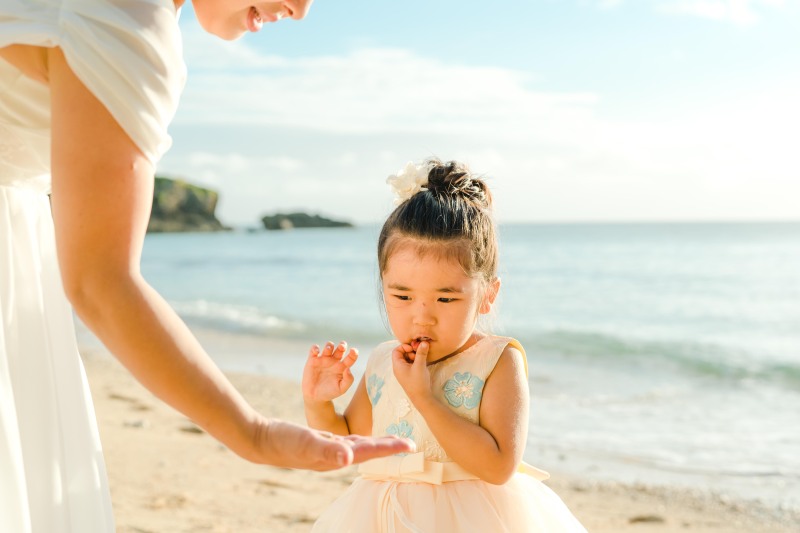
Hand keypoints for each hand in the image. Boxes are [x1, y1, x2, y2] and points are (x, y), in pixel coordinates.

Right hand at [259, 419, 414, 470]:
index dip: (391, 448)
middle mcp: (336, 455)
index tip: (410, 445)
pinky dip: (357, 438)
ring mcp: (328, 450)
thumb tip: (349, 457)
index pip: (371, 451)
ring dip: (376, 444)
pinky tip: (358, 438)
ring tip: (391, 440)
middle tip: (410, 443)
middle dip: (389, 447)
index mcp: (338, 455)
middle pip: (369, 450)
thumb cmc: (283, 441)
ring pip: (359, 446)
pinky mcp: (320, 442)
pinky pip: (345, 441)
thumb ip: (327, 449)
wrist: (261, 440)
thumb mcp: (306, 442)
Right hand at [302, 341, 357, 401]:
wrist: (315, 396)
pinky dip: (315, 348)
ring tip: (328, 349)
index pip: (351, 358)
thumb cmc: (330, 392)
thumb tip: (348, 369)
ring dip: (329, 345)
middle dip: (342, 345)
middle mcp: (334, 361)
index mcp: (342, 367)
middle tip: (342, 346)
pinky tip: (316, 352)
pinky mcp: (313, 360)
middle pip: (340, 349)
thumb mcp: (341, 389)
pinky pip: (314, 350)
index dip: (353, 353)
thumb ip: (348, 380)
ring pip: (328, 347)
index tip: (353, 351)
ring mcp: (324, 359)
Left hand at [391, 341, 431, 401]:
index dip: (404, 347)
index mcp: (397, 365)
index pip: (396, 350)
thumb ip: (421, 353)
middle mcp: (398, 368)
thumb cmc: (418, 382)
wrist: (422, 398)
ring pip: (407, 359)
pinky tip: (422, 364)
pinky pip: (410, 365)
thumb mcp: (420, 365)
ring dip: (414, 356)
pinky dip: (415, 362)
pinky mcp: (409, 375)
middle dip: (410, 351)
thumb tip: (424, 342)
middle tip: (418, 353)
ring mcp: (403, 372)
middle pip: (401, 354)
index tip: (414, 348)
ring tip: (421, 359)